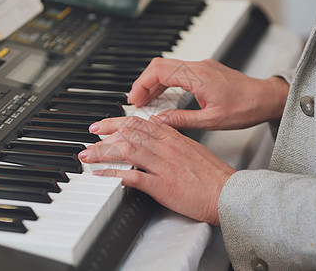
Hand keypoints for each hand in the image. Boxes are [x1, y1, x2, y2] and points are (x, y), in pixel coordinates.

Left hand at [78, 116, 236, 225]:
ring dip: (103, 152)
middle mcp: (166, 148)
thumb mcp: (192, 148)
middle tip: (89, 138)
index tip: (103, 125)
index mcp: (173, 138)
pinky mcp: (162, 186)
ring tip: (87, 155)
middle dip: (104, 134)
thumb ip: (173, 139)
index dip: (116, 121)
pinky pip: (133, 176)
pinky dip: (114, 174)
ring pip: (127, 150)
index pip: (139, 122)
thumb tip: (156, 131)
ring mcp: (163, 166)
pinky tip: (101, 175)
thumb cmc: (213, 175)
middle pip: (129, 133)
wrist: (228, 193)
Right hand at [128, 58, 288, 129]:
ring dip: (154, 83)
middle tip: (136, 101)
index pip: (159, 71)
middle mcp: (198, 66)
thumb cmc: (246, 108)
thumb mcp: (212, 120)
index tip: (134, 99)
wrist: (266, 98)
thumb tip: (160, 121)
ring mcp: (201, 66)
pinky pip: (178, 71)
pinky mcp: (204, 71)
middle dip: (143, 82)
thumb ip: (182, 120)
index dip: (142, 84)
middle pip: (159, 65)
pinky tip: (162, 96)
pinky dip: (165, 82)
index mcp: (198, 76)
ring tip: (146, 101)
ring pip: (167, 67)